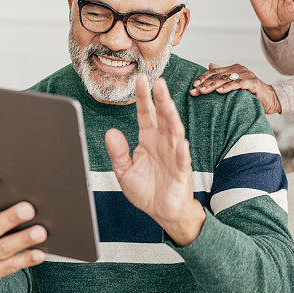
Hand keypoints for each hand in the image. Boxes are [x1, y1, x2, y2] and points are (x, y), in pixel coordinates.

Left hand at [105, 75, 204, 245]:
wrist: (162, 211)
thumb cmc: (146, 188)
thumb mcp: (124, 170)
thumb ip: (117, 152)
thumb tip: (110, 131)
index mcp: (148, 138)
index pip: (146, 113)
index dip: (143, 98)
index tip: (140, 80)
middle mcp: (163, 142)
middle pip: (163, 117)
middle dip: (161, 100)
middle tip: (158, 82)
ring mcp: (174, 155)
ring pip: (175, 132)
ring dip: (172, 117)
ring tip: (168, 103)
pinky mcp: (182, 171)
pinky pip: (183, 160)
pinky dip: (183, 152)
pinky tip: (182, 144)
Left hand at [190, 63, 281, 114]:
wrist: (270, 99)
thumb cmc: (251, 94)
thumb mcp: (235, 84)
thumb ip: (224, 76)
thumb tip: (210, 65)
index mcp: (234, 68)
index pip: (215, 72)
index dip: (203, 78)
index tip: (193, 86)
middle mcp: (239, 69)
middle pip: (218, 76)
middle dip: (205, 84)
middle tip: (195, 91)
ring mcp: (247, 75)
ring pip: (226, 80)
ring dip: (213, 86)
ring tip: (203, 91)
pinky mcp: (253, 83)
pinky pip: (238, 84)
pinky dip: (228, 88)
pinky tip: (220, 92)